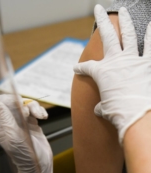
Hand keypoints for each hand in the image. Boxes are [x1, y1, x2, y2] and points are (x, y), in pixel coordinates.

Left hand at [0, 94, 52, 172]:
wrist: (40, 164)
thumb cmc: (25, 155)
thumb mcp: (14, 137)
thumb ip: (5, 119)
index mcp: (0, 125)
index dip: (4, 100)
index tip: (16, 103)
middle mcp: (9, 122)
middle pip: (11, 101)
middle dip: (22, 103)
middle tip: (28, 112)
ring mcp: (20, 121)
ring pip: (24, 104)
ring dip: (34, 107)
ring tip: (40, 116)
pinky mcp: (31, 122)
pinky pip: (34, 110)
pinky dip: (40, 110)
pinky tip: (44, 117)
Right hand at [74, 5, 150, 144]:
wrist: (138, 115)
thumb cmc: (118, 112)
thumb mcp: (105, 110)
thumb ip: (101, 107)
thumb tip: (99, 109)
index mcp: (101, 72)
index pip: (86, 68)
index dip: (80, 68)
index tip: (76, 68)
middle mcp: (115, 61)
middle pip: (107, 36)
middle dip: (102, 21)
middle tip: (99, 9)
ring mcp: (132, 60)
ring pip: (128, 35)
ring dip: (126, 22)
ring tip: (123, 11)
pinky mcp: (147, 64)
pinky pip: (150, 46)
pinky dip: (150, 35)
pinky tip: (150, 23)